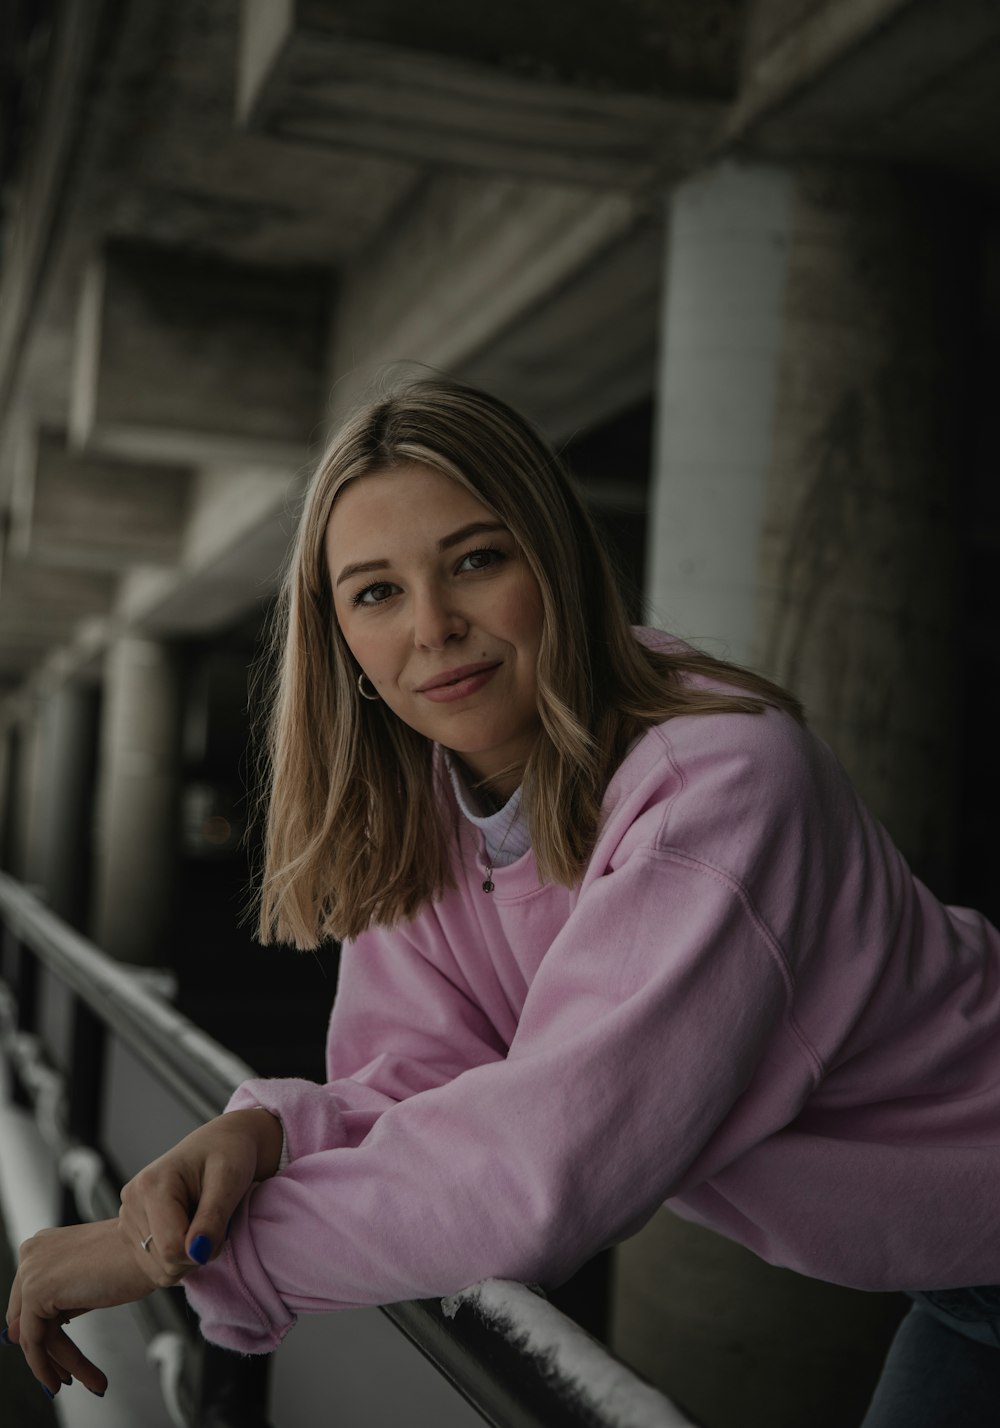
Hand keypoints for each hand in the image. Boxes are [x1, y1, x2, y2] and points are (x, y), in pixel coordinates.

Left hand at [6, 1218, 151, 1396]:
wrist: (154, 1248)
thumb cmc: (134, 1259)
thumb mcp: (87, 1279)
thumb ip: (58, 1300)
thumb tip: (20, 1334)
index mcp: (43, 1245)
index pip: (29, 1301)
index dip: (42, 1333)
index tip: (59, 1357)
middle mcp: (31, 1253)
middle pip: (29, 1319)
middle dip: (51, 1353)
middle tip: (69, 1377)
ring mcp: (30, 1270)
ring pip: (35, 1335)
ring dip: (61, 1365)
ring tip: (91, 1383)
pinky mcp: (35, 1290)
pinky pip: (35, 1341)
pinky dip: (48, 1367)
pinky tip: (72, 1380)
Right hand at [117, 1109, 282, 1286]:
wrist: (221, 1143)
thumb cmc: (229, 1152)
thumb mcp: (229, 1179)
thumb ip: (213, 1217)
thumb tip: (198, 1253)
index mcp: (151, 1185)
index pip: (172, 1248)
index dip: (205, 1248)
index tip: (223, 1223)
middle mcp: (132, 1202)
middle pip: (165, 1261)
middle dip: (198, 1251)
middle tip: (216, 1219)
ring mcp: (128, 1218)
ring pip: (161, 1268)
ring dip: (190, 1255)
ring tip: (202, 1220)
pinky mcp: (133, 1231)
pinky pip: (157, 1267)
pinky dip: (180, 1258)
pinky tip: (190, 1228)